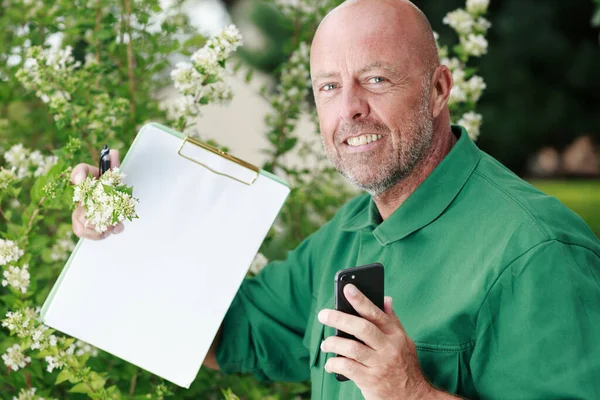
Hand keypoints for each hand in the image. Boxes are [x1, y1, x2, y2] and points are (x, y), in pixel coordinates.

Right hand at [71, 149, 123, 239]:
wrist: (113, 206)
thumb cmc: (112, 189)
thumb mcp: (115, 178)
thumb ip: (114, 167)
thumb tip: (114, 152)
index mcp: (90, 178)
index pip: (81, 170)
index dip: (78, 174)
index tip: (79, 179)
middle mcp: (81, 193)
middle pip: (81, 201)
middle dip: (96, 209)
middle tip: (111, 215)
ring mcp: (79, 209)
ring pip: (81, 218)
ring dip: (100, 224)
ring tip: (115, 225)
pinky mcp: (80, 224)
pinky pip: (81, 231)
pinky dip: (97, 234)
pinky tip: (109, 231)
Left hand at [318, 284, 433, 399]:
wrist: (413, 398)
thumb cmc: (405, 366)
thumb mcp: (404, 341)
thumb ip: (392, 321)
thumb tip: (385, 298)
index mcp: (396, 336)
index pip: (377, 313)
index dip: (361, 300)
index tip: (347, 288)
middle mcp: (388, 348)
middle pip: (362, 328)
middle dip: (339, 318)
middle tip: (323, 315)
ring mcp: (379, 365)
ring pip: (351, 348)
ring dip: (333, 343)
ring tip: (326, 344)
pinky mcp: (370, 381)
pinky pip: (347, 368)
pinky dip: (334, 363)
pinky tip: (331, 363)